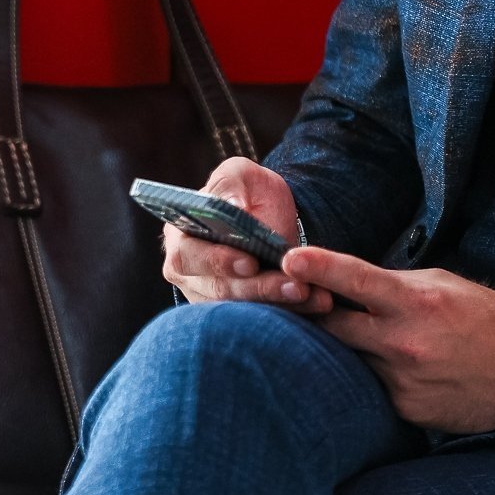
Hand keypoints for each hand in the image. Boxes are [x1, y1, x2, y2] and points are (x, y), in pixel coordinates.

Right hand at [161, 157, 333, 313]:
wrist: (269, 216)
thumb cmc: (246, 193)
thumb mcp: (240, 175)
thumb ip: (232, 185)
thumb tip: (232, 207)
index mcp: (179, 238)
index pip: (190, 257)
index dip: (219, 262)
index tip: (250, 263)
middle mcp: (188, 275)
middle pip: (219, 289)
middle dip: (259, 288)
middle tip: (295, 286)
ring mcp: (210, 298)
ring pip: (242, 309)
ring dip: (278, 303)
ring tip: (311, 294)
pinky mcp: (236, 314)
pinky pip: (260, 319)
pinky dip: (289, 312)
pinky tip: (315, 303)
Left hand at [280, 247, 494, 432]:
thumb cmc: (485, 320)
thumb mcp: (443, 285)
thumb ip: (393, 286)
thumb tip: (348, 283)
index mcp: (416, 303)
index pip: (356, 280)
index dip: (319, 267)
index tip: (289, 258)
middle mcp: (404, 343)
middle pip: (333, 325)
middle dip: (315, 312)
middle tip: (303, 301)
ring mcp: (402, 381)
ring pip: (350, 358)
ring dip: (351, 345)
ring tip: (379, 337)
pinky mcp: (405, 408)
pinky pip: (372, 385)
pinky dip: (376, 372)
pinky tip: (405, 367)